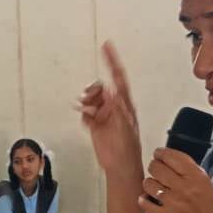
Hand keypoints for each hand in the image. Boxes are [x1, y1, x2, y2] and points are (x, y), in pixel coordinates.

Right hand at [78, 42, 143, 179]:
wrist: (119, 167)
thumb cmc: (128, 150)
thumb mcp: (124, 127)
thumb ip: (117, 109)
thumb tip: (112, 93)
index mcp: (124, 103)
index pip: (118, 76)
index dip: (112, 60)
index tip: (106, 45)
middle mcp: (114, 106)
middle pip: (99, 87)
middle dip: (92, 90)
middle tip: (88, 99)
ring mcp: (103, 114)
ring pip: (90, 98)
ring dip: (86, 102)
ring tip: (87, 112)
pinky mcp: (94, 124)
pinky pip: (85, 112)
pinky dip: (84, 114)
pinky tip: (88, 121)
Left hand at [139, 148, 212, 212]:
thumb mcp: (206, 187)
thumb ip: (190, 175)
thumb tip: (170, 163)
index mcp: (197, 177)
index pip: (172, 156)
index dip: (161, 153)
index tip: (158, 154)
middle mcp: (184, 187)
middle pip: (156, 168)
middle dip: (153, 167)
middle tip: (155, 171)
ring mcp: (173, 202)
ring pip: (148, 183)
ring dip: (149, 185)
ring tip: (154, 188)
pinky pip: (145, 203)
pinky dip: (144, 201)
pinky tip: (148, 201)